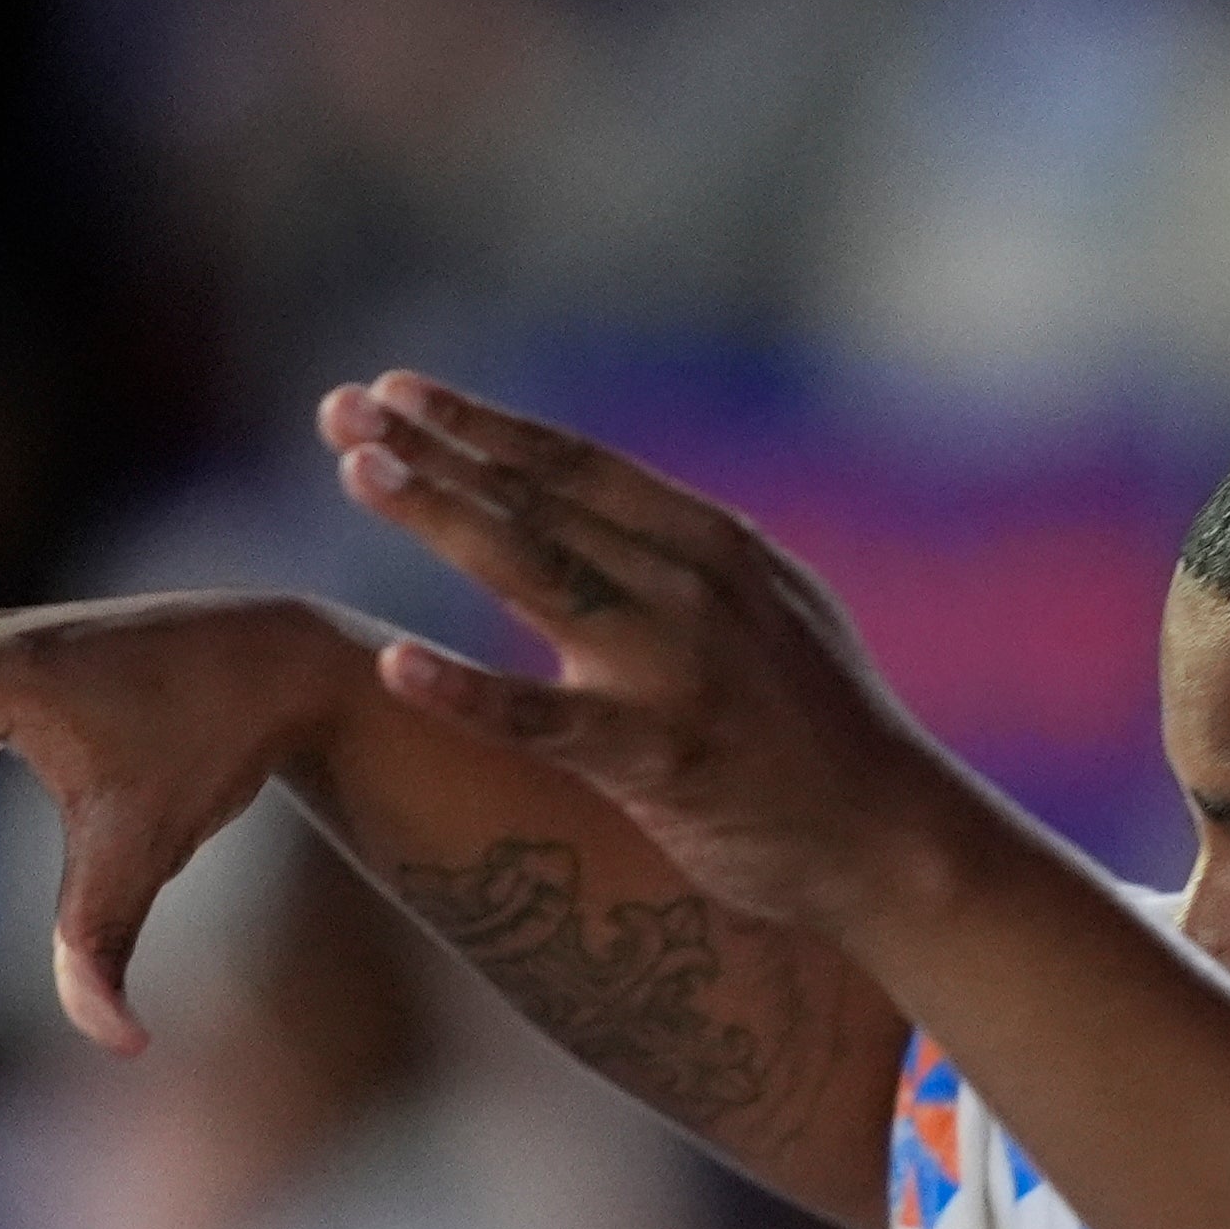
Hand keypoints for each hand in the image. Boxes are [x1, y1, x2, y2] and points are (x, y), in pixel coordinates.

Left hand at [316, 372, 987, 939]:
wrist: (890, 838)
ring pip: (533, 575)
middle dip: (433, 449)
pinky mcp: (661, 758)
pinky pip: (543, 722)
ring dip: (438, 516)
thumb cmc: (814, 732)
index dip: (481, 423)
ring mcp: (677, 668)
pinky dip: (466, 692)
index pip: (574, 464)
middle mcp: (691, 585)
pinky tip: (393, 667)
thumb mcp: (762, 613)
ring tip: (356, 473)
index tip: (396, 390)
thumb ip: (675, 568)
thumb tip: (587, 529)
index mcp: (712, 544)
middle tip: (339, 411)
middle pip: (538, 500)